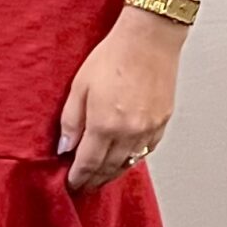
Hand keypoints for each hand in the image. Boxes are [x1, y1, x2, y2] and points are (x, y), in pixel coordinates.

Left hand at [56, 10, 183, 191]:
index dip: (78, 177)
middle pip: (108, 168)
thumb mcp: (78, 86)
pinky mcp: (162, 123)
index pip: (88, 163)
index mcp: (104, 124)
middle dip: (94, 180)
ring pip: (129, 163)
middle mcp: (129, 132)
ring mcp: (149, 129)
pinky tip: (123, 160)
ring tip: (100, 178)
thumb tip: (64, 148)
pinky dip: (132, 160)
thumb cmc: (112, 57)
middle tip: (84, 187)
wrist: (149, 40)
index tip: (71, 184)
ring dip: (113, 173)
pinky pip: (146, 151)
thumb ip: (71, 121)